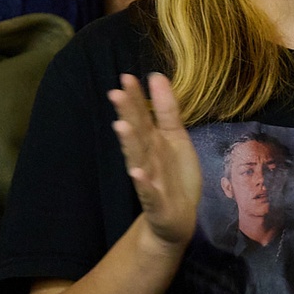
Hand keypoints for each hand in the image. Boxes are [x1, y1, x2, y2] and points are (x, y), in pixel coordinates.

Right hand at [110, 73, 200, 250]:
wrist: (177, 218)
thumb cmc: (175, 174)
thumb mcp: (176, 137)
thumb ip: (166, 109)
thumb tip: (156, 75)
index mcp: (153, 141)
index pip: (142, 116)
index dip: (135, 98)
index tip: (126, 77)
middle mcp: (148, 157)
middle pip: (137, 134)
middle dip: (128, 115)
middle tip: (116, 93)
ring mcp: (150, 180)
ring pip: (138, 160)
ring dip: (130, 144)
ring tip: (121, 127)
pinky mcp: (156, 203)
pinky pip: (148, 193)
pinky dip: (143, 184)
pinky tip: (137, 174)